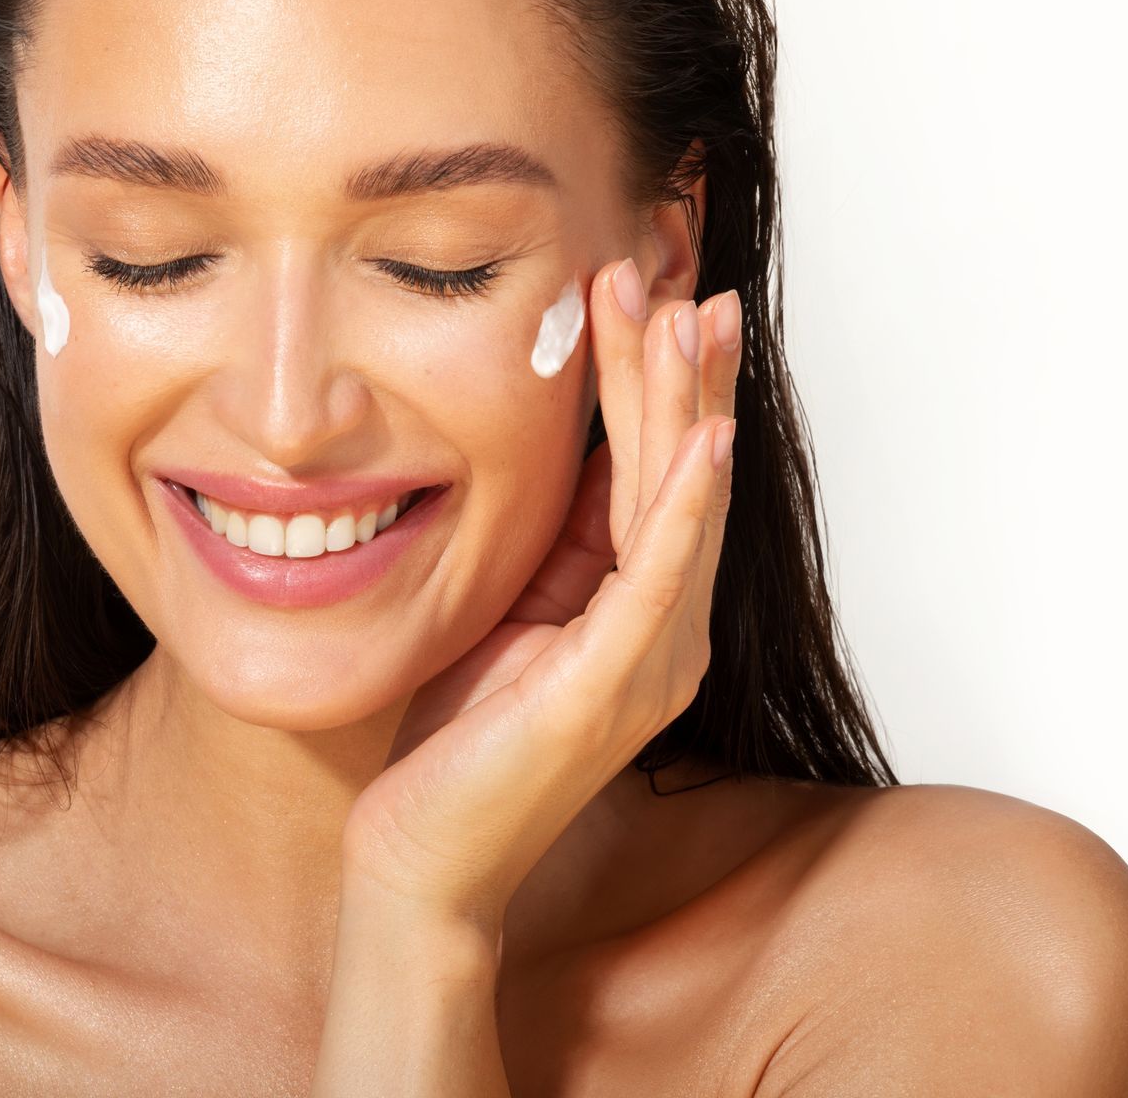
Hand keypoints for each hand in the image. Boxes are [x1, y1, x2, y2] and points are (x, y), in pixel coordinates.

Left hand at [340, 257, 743, 936]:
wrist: (424, 862)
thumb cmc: (457, 738)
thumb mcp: (511, 609)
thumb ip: (558, 541)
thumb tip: (583, 448)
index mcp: (639, 609)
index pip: (657, 468)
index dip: (658, 376)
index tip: (649, 285)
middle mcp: (666, 630)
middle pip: (684, 469)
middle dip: (680, 364)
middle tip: (674, 264)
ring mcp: (650, 661)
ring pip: (683, 503)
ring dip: (684, 402)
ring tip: (682, 311)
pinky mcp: (614, 688)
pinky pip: (661, 578)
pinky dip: (685, 504)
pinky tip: (702, 440)